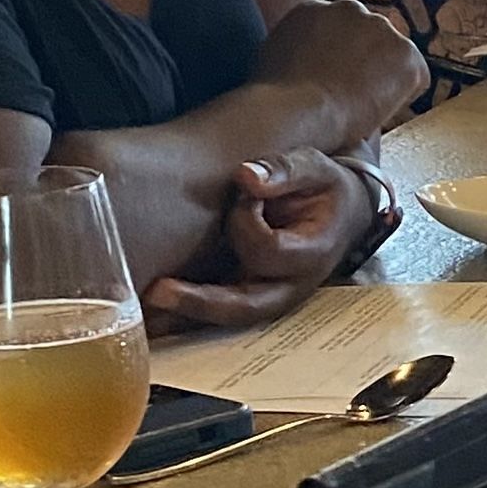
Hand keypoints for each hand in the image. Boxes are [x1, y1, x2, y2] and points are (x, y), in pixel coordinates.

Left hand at [143, 149, 370, 329]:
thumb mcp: (315, 168)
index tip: (243, 194)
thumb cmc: (324, 190)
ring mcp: (268, 299)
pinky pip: (215, 317)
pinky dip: (183, 316)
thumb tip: (246, 176)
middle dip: (200, 302)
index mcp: (311, 255)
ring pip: (226, 319)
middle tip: (157, 291)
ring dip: (184, 316)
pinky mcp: (248, 299)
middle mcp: (290, 287)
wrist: (341, 215)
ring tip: (145, 306)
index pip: (268, 251)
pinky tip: (150, 312)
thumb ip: (285, 170)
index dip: (246, 223)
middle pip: (245, 307)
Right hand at [251, 0, 427, 144]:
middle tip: (351, 96)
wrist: (294, 111)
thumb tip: (302, 58)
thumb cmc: (273, 101)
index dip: (339, 61)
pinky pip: (414, 78)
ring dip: (384, 77)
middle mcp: (349, 8)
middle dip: (365, 63)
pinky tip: (379, 111)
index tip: (332, 83)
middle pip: (368, 38)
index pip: (338, 32)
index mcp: (313, 8)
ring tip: (361, 106)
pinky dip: (403, 96)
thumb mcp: (271, 58)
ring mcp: (381, 28)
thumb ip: (294, 47)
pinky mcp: (406, 54)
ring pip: (392, 56)